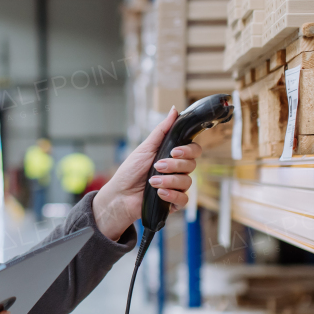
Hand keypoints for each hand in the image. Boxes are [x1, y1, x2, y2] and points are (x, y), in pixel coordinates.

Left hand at [91, 107, 201, 240]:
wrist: (120, 194)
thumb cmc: (130, 170)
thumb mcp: (145, 147)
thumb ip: (162, 130)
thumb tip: (174, 110)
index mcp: (173, 156)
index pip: (194, 150)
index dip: (188, 150)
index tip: (173, 151)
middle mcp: (177, 171)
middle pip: (192, 165)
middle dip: (174, 165)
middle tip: (158, 166)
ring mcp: (176, 187)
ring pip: (187, 182)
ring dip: (169, 180)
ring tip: (152, 182)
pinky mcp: (173, 202)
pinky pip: (184, 199)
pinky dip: (172, 195)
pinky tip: (160, 193)